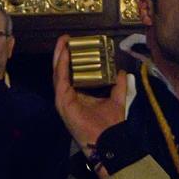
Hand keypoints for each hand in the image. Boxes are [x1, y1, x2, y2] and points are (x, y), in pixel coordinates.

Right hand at [52, 35, 128, 153]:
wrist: (108, 140)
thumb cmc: (110, 124)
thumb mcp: (117, 99)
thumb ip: (118, 85)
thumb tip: (120, 71)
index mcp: (79, 94)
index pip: (72, 72)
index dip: (72, 58)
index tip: (75, 43)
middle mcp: (69, 95)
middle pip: (62, 70)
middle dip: (62, 53)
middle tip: (66, 38)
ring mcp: (63, 98)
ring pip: (58, 72)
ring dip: (59, 55)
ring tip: (62, 41)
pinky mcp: (62, 101)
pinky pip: (60, 79)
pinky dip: (61, 65)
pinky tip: (63, 53)